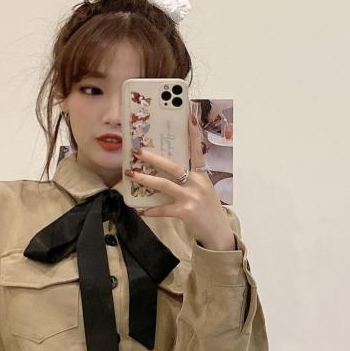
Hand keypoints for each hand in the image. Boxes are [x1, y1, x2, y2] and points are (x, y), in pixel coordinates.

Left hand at [135, 114, 236, 249]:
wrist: (218, 233)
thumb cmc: (208, 211)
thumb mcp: (204, 190)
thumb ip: (191, 180)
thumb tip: (170, 171)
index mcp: (203, 176)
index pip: (198, 151)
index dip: (194, 134)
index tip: (189, 117)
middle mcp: (197, 184)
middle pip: (173, 166)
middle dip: (153, 158)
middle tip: (137, 152)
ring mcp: (191, 198)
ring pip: (164, 185)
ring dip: (145, 179)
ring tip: (131, 175)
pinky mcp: (186, 212)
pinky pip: (163, 209)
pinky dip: (151, 210)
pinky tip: (141, 210)